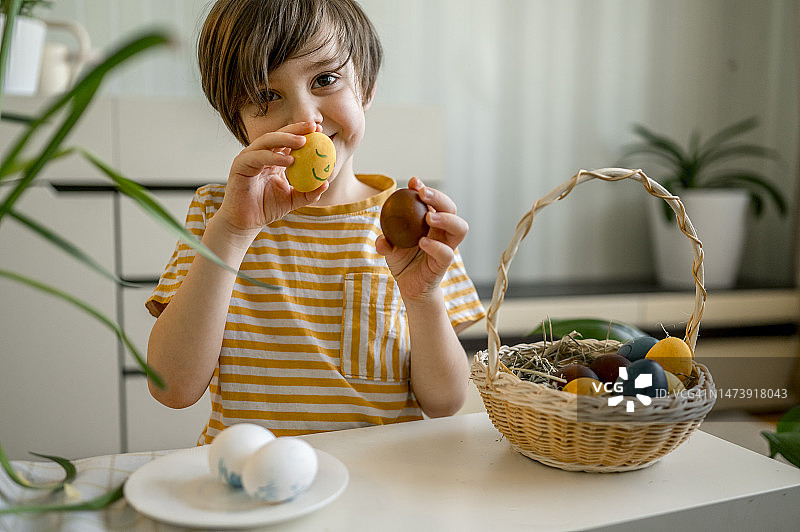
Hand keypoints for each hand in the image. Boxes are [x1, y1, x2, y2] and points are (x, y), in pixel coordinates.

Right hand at [214, 121, 328, 240]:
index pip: (288, 141)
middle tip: (313, 128)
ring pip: (267, 141)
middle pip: (278, 135)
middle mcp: (260, 154)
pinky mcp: (240, 165)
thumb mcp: (292, 200)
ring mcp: (249, 158)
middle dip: (296, 128)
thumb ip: (308, 192)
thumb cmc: (266, 209)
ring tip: (302, 141)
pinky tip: (289, 161)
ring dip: (285, 139)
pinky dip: (273, 157)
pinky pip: (257, 157)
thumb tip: (326, 183)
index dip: (303, 132)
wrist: (245, 222)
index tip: (320, 129)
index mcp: (272, 159)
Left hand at [376, 177, 468, 302]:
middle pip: (451, 208)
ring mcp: (446, 247)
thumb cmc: (404, 262)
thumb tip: (380, 237)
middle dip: (439, 197)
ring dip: (445, 218)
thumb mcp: (390, 248)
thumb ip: (385, 241)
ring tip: (428, 217)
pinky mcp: (444, 264)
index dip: (426, 188)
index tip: (413, 181)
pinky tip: (422, 242)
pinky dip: (435, 246)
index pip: (434, 201)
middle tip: (422, 193)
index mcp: (431, 223)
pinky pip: (447, 253)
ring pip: (460, 228)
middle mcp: (442, 232)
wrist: (410, 288)